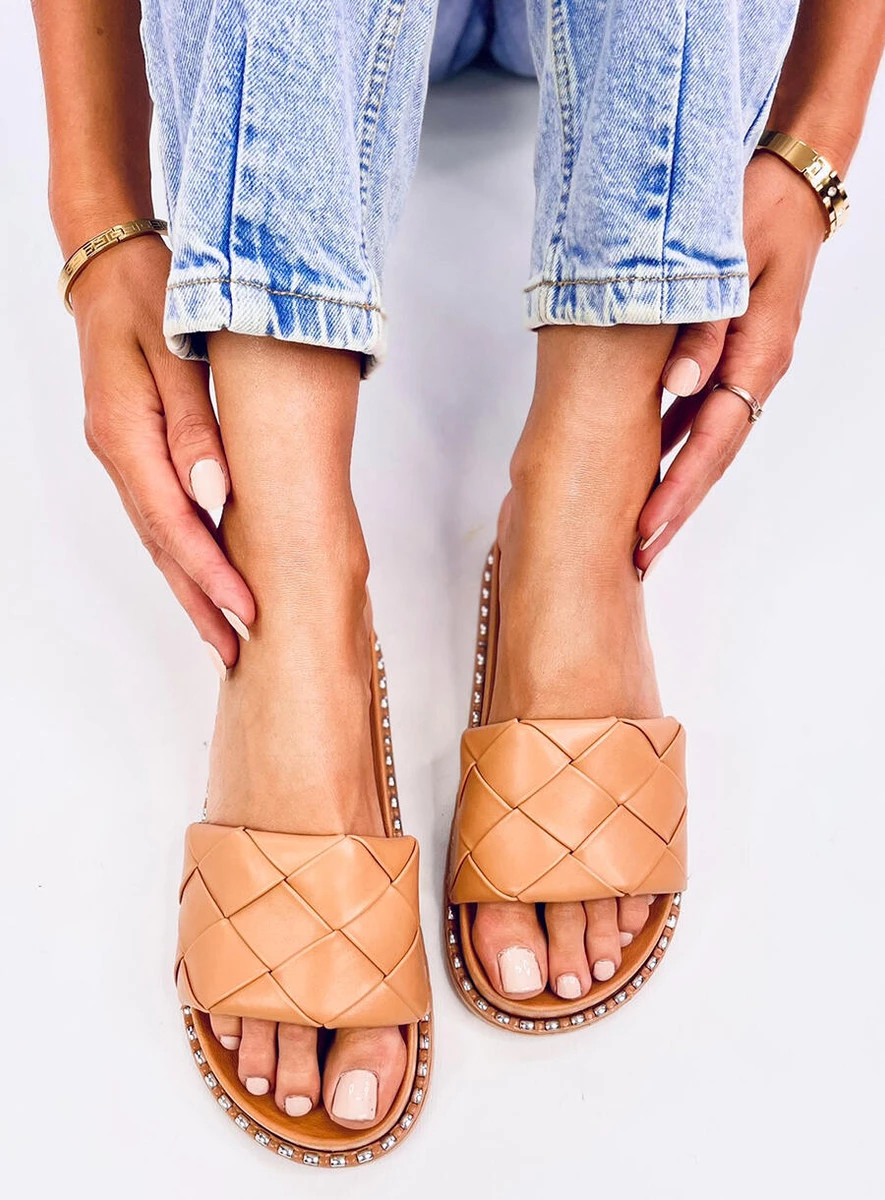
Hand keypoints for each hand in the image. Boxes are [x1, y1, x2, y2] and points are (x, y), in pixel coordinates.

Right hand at [72, 233, 253, 668]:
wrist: (110, 267)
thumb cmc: (149, 296)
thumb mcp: (176, 355)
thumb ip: (196, 430)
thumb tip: (216, 497)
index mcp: (126, 435)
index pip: (174, 523)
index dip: (212, 572)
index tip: (248, 610)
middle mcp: (118, 454)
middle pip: (162, 545)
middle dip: (200, 602)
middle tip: (235, 652)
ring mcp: (121, 455)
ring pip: (158, 537)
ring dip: (190, 587)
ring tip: (222, 634)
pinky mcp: (132, 449)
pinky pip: (157, 515)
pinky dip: (181, 554)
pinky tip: (200, 578)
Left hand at [635, 151, 827, 575]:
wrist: (789, 184)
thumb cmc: (756, 211)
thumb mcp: (729, 261)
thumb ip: (702, 327)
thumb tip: (676, 386)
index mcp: (757, 355)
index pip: (712, 440)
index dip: (678, 489)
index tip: (647, 529)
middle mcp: (754, 372)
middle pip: (711, 457)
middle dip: (675, 510)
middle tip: (639, 557)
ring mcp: (745, 368)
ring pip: (705, 442)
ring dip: (673, 486)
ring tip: (641, 531)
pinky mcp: (731, 358)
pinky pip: (700, 415)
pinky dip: (673, 447)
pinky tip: (646, 468)